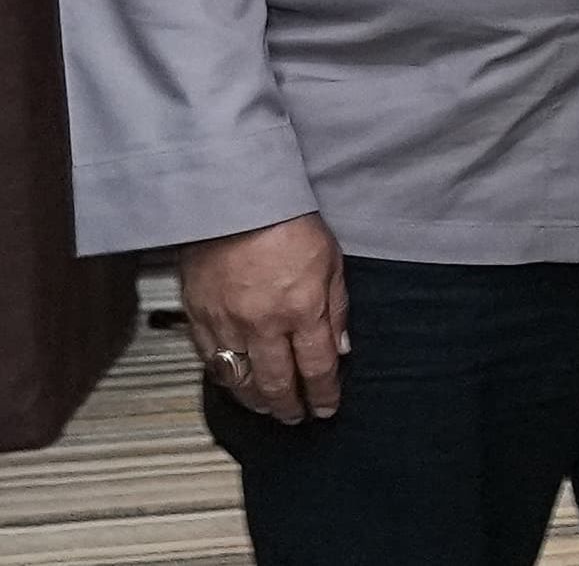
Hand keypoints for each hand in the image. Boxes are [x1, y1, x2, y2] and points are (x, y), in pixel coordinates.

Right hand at [179, 214, 347, 424]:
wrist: (233, 201)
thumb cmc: (290, 224)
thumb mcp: (331, 261)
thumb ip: (336, 308)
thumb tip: (341, 349)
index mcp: (302, 310)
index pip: (317, 367)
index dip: (323, 394)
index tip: (327, 409)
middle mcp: (263, 325)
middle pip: (276, 383)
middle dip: (288, 407)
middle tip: (295, 419)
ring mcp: (226, 324)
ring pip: (239, 380)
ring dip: (255, 400)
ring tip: (267, 408)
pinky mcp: (197, 317)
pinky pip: (209, 360)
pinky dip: (224, 378)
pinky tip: (235, 384)